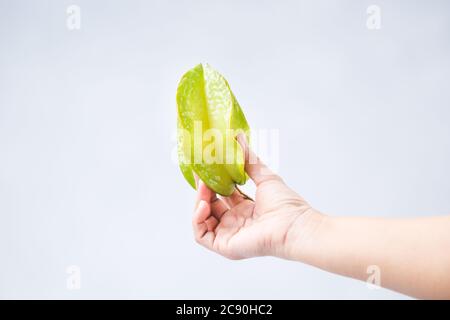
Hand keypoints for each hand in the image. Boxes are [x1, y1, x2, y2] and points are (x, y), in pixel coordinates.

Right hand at [192, 135, 322, 259]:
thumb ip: (249, 159)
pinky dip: (197, 219)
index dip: (211, 182)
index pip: (221, 195)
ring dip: (198, 202)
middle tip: (200, 174)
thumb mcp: (265, 177)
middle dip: (202, 190)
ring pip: (203, 220)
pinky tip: (204, 205)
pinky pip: (201, 235)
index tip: (204, 168)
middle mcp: (236, 222)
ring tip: (204, 188)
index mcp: (246, 209)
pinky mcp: (225, 246)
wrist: (294, 225)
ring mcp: (229, 235)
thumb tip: (238, 136)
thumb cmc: (286, 205)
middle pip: (210, 206)